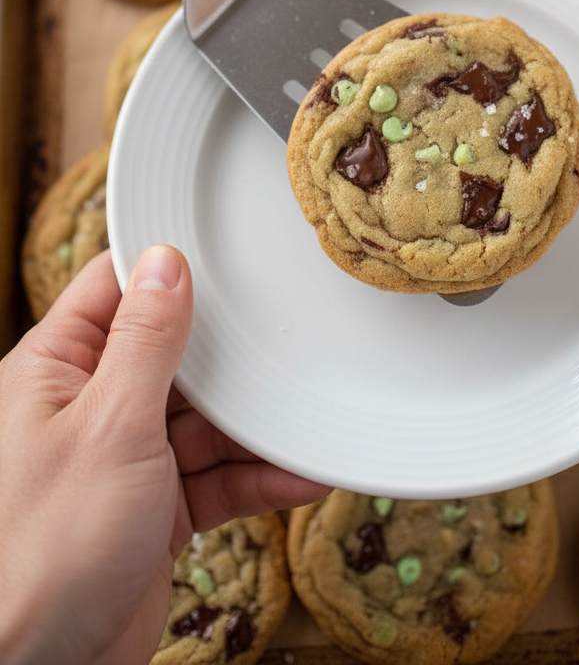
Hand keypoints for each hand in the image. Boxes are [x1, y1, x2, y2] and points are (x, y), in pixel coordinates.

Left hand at [0, 245, 329, 664]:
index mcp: (55, 371)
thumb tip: (165, 263)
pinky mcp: (153, 510)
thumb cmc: (45, 547)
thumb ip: (144, 342)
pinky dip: (256, 478)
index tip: (223, 254)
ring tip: (309, 416)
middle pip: (172, 356)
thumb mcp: (110, 426)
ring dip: (254, 426)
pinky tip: (301, 475)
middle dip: (228, 357)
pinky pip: (214, 479)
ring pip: (202, 421)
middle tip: (283, 339)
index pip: (112, 291)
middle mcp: (88, 408)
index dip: (165, 270)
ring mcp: (122, 460)